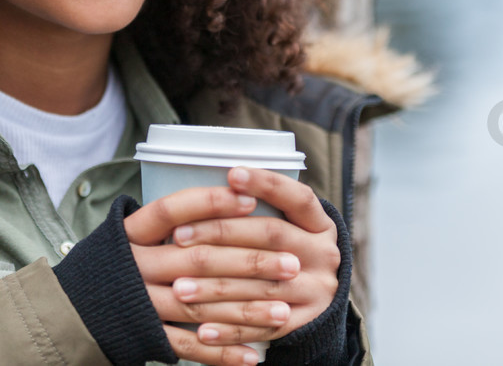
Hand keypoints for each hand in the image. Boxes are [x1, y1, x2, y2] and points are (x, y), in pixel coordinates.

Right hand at [124, 185, 299, 365]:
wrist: (79, 309)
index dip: (211, 203)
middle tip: (291, 263)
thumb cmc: (123, 261)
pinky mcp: (145, 336)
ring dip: (245, 310)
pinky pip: (187, 347)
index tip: (251, 198)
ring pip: (200, 306)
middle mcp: (134, 266)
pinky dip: (221, 353)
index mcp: (131, 233)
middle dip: (250, 262)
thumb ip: (174, 219)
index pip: (171, 210)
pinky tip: (253, 355)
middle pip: (198, 260)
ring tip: (282, 309)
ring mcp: (139, 304)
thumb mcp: (134, 233)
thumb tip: (239, 192)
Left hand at [169, 167, 340, 350]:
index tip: (232, 173)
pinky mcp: (306, 323)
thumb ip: (262, 211)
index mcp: (319, 224)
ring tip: (179, 287)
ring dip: (216, 287)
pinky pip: (263, 328)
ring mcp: (317, 291)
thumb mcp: (292, 227)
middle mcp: (324, 254)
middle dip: (221, 233)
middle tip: (179, 236)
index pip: (298, 197)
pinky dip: (230, 330)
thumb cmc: (289, 252)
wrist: (319, 302)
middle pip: (271, 236)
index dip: (266, 184)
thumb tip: (213, 185)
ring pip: (261, 286)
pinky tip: (201, 329)